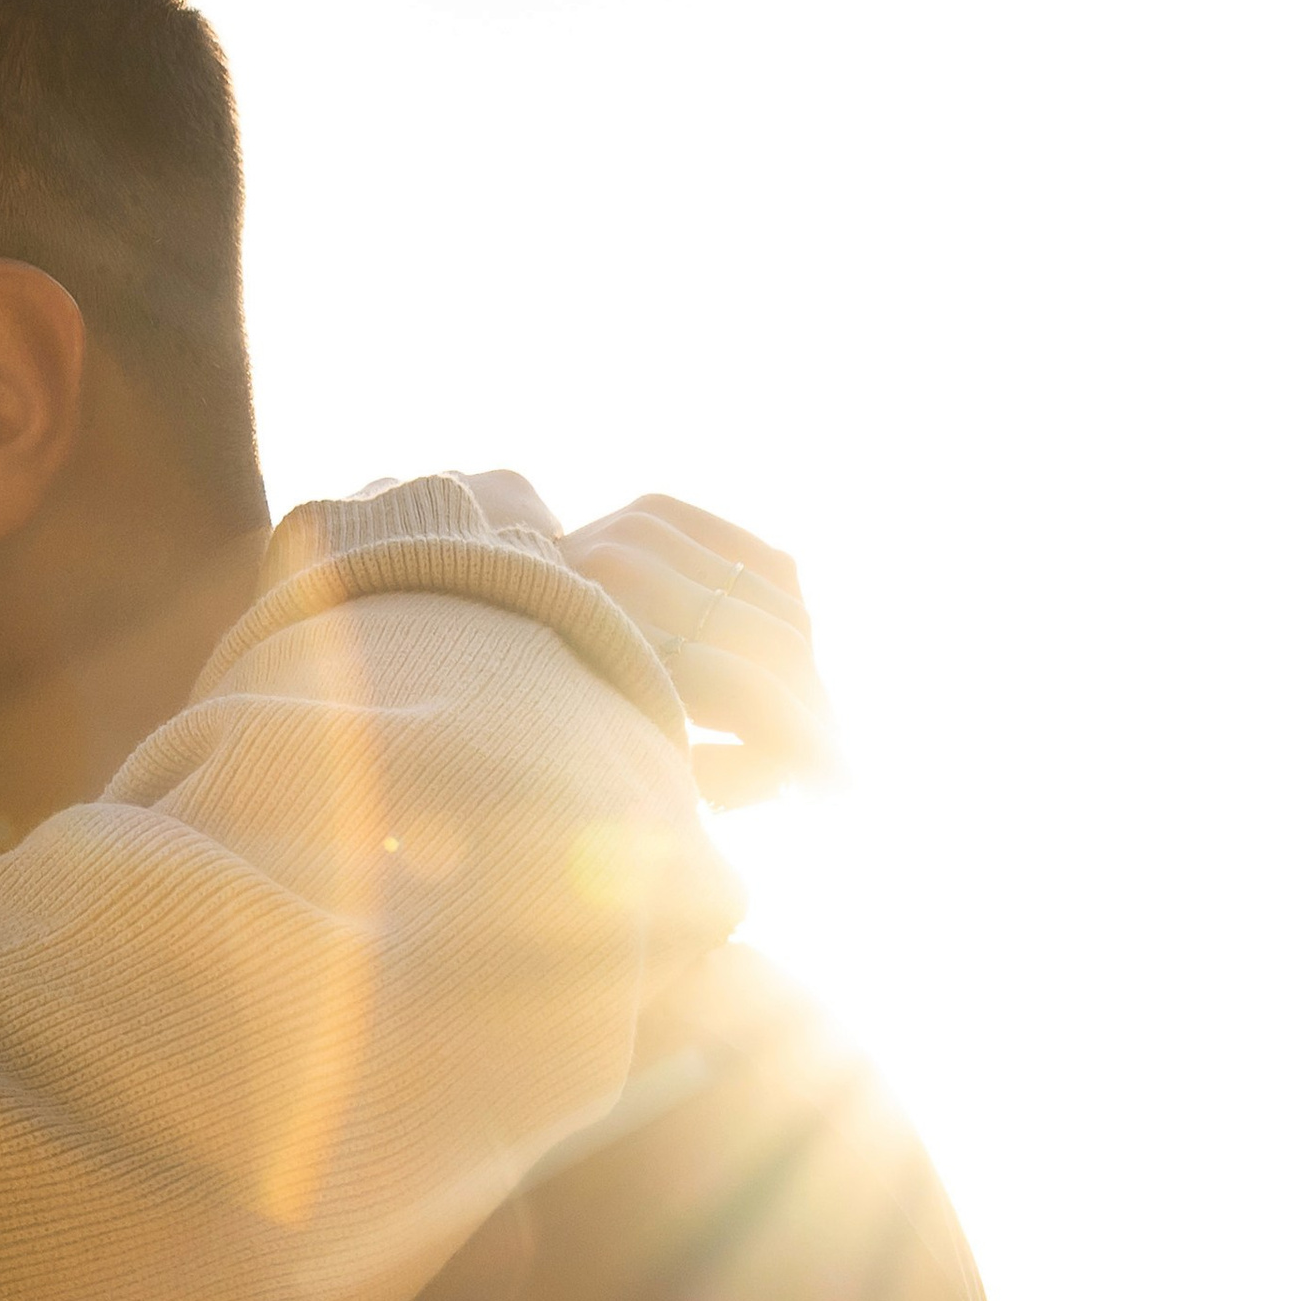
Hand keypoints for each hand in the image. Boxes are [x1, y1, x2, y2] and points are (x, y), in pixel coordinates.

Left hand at [556, 495, 835, 807]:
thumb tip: (793, 771)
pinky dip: (788, 608)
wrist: (458, 637)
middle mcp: (616, 571)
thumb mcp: (620, 772)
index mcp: (599, 643)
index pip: (743, 686)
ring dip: (805, 668)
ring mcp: (634, 531)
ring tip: (809, 726)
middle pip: (772, 640)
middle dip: (815, 707)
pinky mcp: (653, 511)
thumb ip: (713, 777)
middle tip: (837, 766)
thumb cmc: (537, 735)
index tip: (841, 789)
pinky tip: (790, 662)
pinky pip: (763, 560)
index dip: (804, 740)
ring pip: (777, 599)